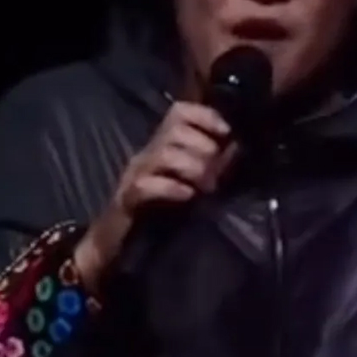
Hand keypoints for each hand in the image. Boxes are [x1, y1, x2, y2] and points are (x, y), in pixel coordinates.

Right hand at [74, 102, 234, 290]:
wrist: (120, 245)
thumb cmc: (160, 212)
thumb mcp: (190, 182)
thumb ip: (211, 164)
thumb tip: (236, 148)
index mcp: (163, 145)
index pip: (180, 111)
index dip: (205, 116)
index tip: (225, 132)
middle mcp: (147, 152)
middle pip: (175, 131)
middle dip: (203, 148)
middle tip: (217, 174)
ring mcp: (135, 174)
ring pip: (164, 154)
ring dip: (193, 168)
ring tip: (207, 187)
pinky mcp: (127, 198)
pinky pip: (147, 185)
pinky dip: (172, 188)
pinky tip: (188, 196)